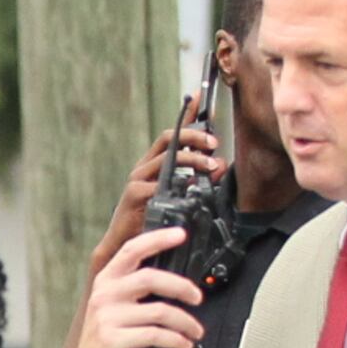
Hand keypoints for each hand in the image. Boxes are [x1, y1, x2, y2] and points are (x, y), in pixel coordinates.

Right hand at [70, 224, 205, 347]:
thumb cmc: (112, 333)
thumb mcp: (118, 304)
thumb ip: (138, 287)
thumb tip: (179, 278)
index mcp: (107, 280)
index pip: (132, 250)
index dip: (157, 239)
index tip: (180, 234)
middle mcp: (105, 295)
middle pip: (150, 278)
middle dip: (182, 287)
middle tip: (197, 297)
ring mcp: (107, 318)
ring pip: (159, 311)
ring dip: (185, 322)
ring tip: (195, 331)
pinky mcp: (113, 340)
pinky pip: (155, 335)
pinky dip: (176, 340)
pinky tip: (184, 344)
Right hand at [87, 112, 224, 276]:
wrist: (125, 246)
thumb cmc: (151, 220)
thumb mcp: (181, 196)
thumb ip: (201, 179)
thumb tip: (221, 164)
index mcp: (155, 164)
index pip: (173, 133)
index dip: (187, 116)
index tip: (201, 101)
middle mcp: (145, 167)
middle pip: (171, 138)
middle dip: (195, 137)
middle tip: (214, 144)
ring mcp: (138, 179)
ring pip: (168, 158)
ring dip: (192, 159)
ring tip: (211, 166)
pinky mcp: (135, 194)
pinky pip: (159, 183)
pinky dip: (178, 183)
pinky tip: (189, 188)